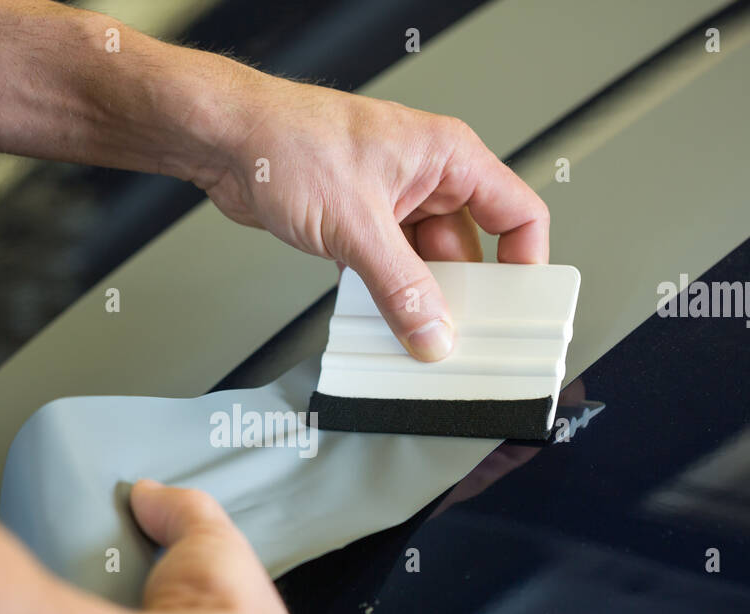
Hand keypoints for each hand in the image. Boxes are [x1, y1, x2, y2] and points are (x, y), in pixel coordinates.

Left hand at [201, 79, 548, 360]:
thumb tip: (433, 332)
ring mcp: (391, 202)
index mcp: (447, 157)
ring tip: (410, 336)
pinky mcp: (358, 224)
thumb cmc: (287, 141)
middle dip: (460, 297)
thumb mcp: (357, 225)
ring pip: (423, 267)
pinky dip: (382, 297)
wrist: (225, 140)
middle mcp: (425, 178)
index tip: (516, 309)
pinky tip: (374, 322)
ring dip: (415, 302)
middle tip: (455, 338)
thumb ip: (401, 287)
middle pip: (469, 251)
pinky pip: (387, 271)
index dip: (524, 264)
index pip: (518, 213)